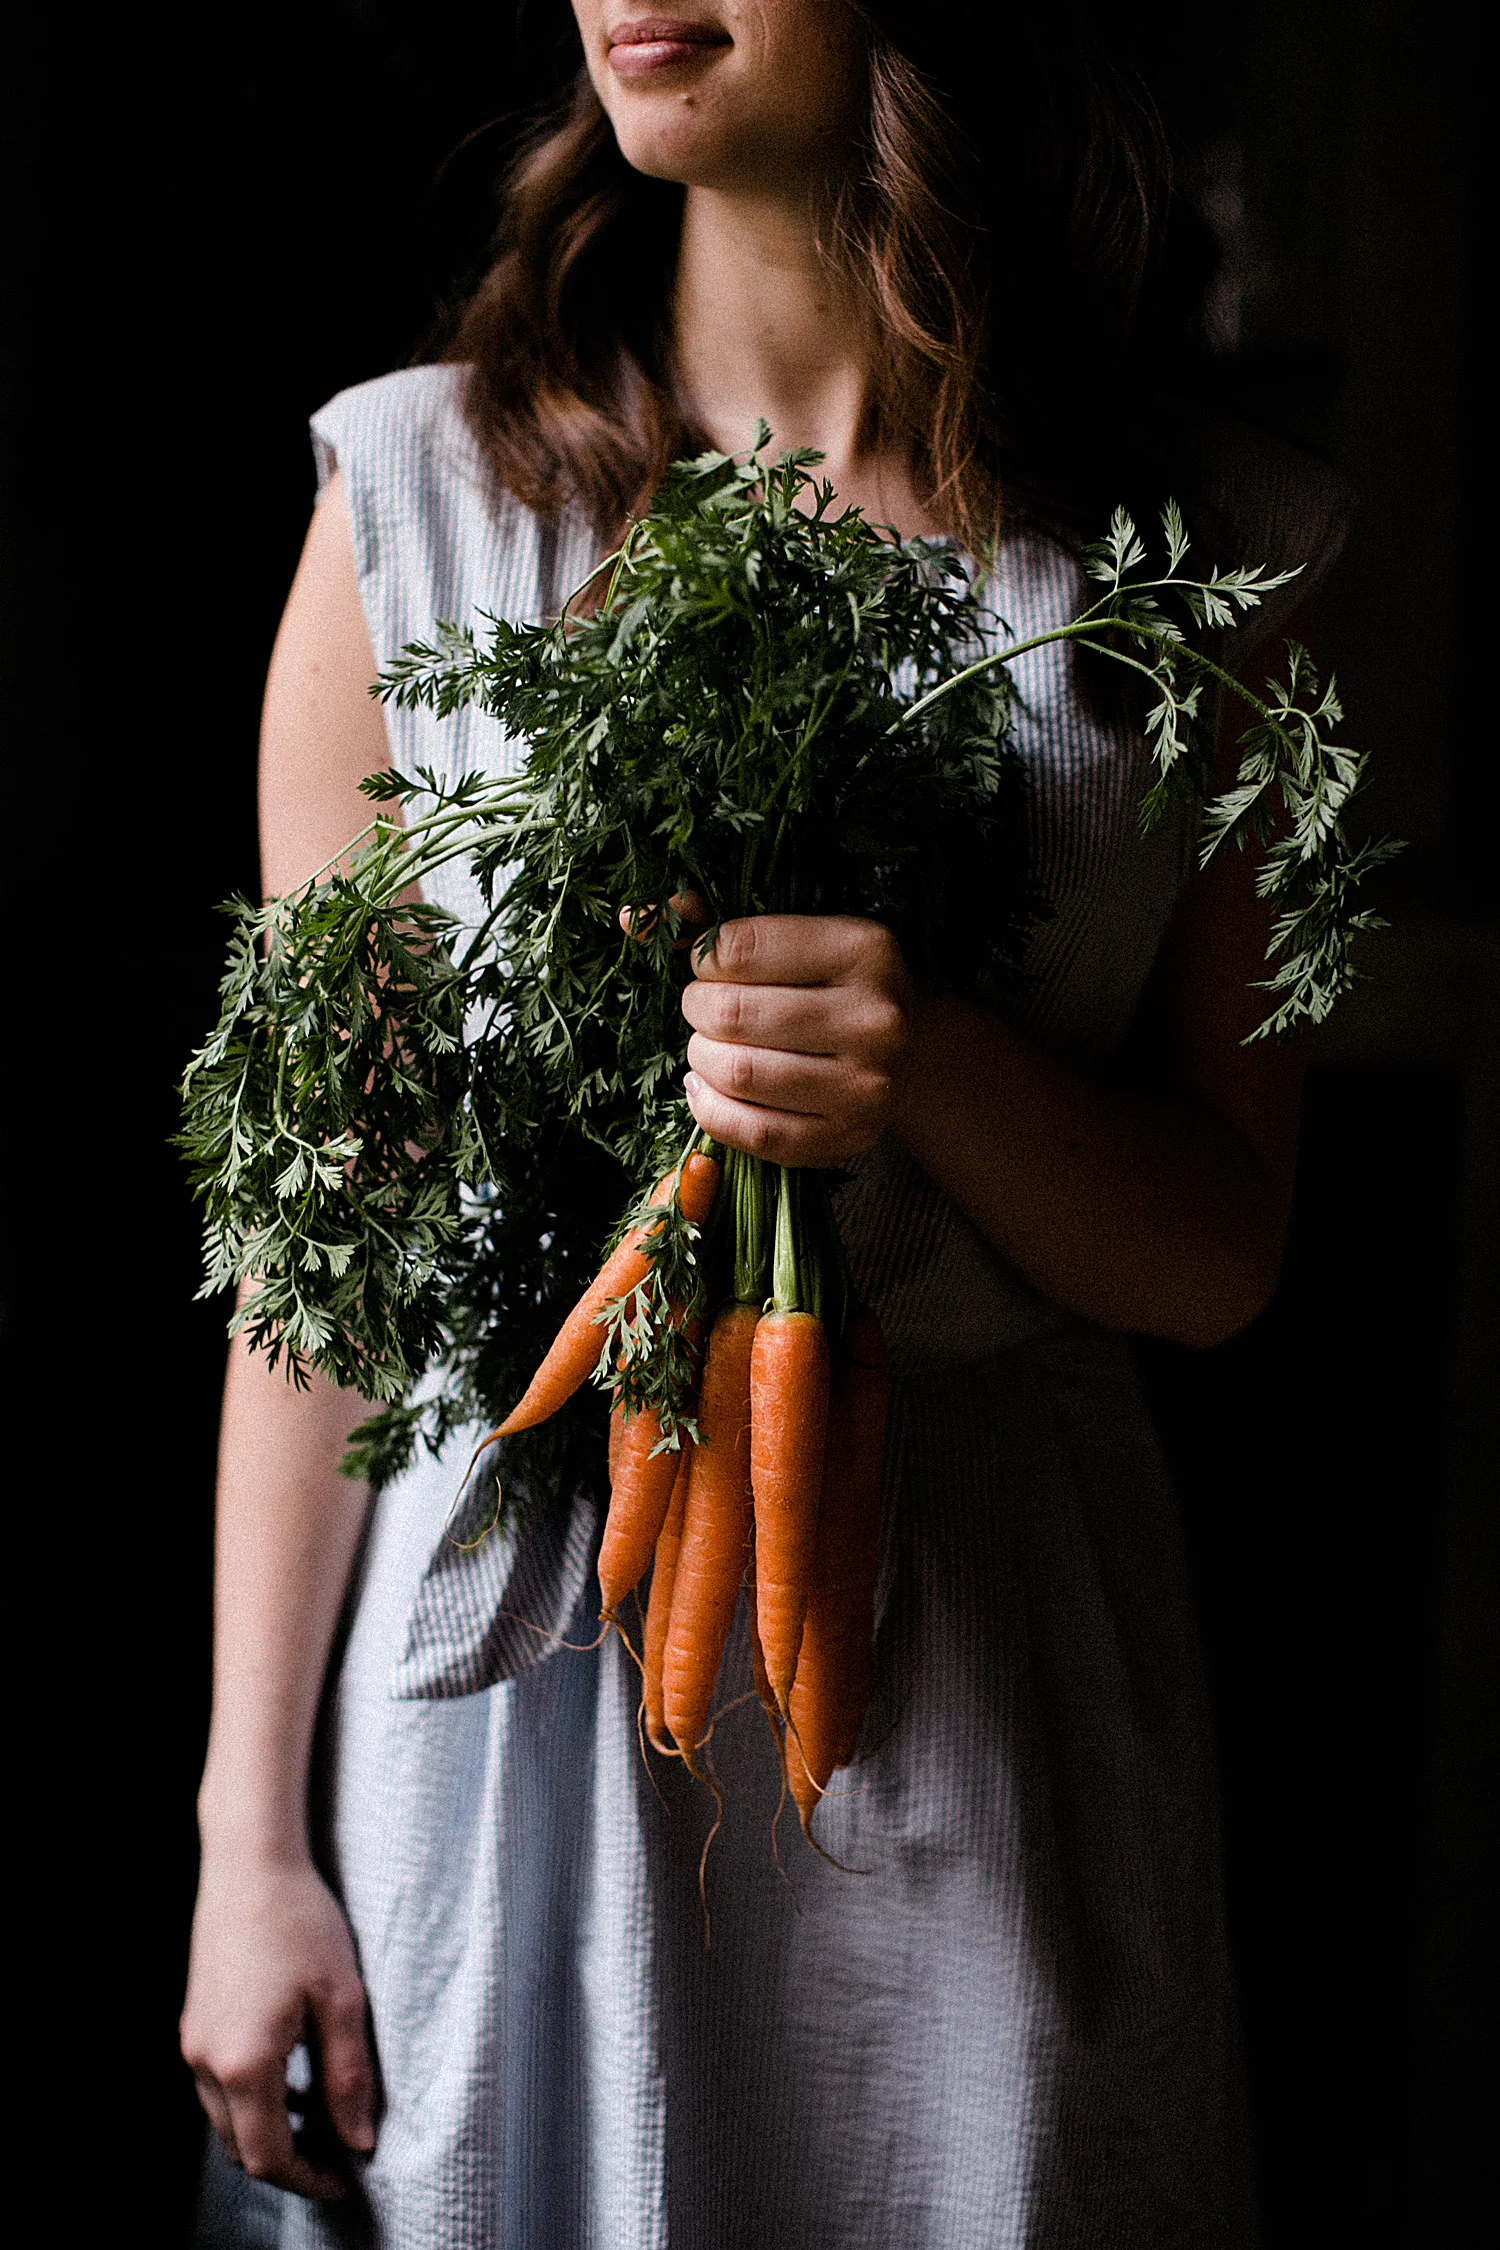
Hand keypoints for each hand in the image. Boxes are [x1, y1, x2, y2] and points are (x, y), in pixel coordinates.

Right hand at [181, 1852, 376, 2199]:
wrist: (251, 1863)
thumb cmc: (301, 1921)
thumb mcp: (342, 1998)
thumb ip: (348, 2077)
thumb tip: (358, 2141)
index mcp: (244, 2063)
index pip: (269, 2156)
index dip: (309, 2178)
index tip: (346, 2177)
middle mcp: (206, 2062)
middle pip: (242, 2146)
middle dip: (289, 2160)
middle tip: (338, 2151)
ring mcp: (194, 2042)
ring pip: (226, 2119)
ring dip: (269, 2129)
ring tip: (321, 2114)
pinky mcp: (195, 2022)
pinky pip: (218, 2085)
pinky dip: (251, 2098)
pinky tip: (292, 2075)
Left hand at [680, 914, 912, 1165]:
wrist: (912, 1050)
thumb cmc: (833, 982)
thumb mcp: (798, 935)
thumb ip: (718, 922)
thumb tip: (634, 918)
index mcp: (865, 950)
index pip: (740, 949)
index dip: (704, 957)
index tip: (709, 964)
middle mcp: (875, 1020)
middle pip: (733, 1015)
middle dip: (698, 1008)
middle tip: (704, 1007)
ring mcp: (866, 1086)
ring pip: (738, 1074)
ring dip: (700, 1057)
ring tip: (708, 1045)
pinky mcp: (847, 1138)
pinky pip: (753, 1133)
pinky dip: (710, 1109)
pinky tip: (704, 1088)